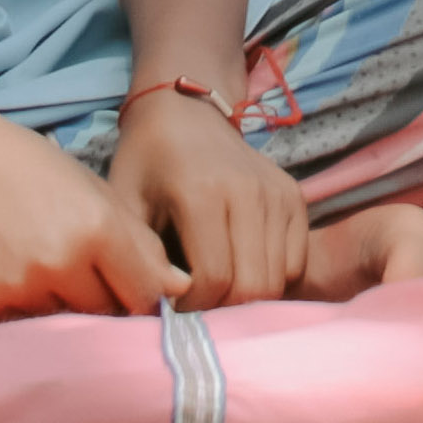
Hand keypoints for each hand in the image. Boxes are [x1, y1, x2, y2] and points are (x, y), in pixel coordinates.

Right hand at [0, 81, 177, 319]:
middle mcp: (62, 263)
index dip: (144, 295)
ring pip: (65, 322)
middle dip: (105, 300)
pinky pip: (24, 324)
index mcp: (99, 230)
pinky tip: (16, 271)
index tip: (134, 288)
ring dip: (65, 306)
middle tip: (84, 272)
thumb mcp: (98, 193)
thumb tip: (180, 288)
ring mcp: (21, 288)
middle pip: (106, 313)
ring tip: (46, 265)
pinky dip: (27, 307)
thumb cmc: (35, 170)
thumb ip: (142, 243)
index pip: (144, 295)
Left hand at [111, 92, 311, 306]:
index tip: (172, 308)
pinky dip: (271, 279)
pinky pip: (296, 263)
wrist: (185, 112)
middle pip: (252, 286)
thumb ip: (141, 258)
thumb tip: (161, 310)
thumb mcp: (126, 206)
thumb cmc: (147, 164)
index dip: (193, 309)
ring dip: (247, 299)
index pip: (213, 279)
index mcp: (201, 193)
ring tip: (217, 290)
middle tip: (197, 306)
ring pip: (277, 280)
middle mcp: (248, 191)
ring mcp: (277, 193)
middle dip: (223, 311)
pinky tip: (241, 269)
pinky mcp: (295, 197)